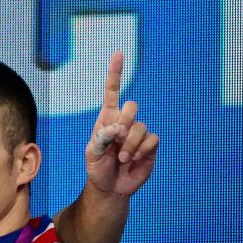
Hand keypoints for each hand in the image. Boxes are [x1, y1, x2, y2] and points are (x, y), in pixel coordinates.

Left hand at [85, 51, 158, 197]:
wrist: (110, 187)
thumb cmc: (97, 168)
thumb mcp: (91, 154)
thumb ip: (101, 139)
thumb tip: (116, 128)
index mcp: (106, 119)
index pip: (112, 93)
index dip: (115, 74)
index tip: (118, 55)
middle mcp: (124, 122)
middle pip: (132, 106)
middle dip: (124, 121)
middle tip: (116, 138)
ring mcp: (138, 133)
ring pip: (140, 126)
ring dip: (130, 144)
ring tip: (121, 158)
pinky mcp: (150, 145)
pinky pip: (151, 139)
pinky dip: (141, 150)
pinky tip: (133, 159)